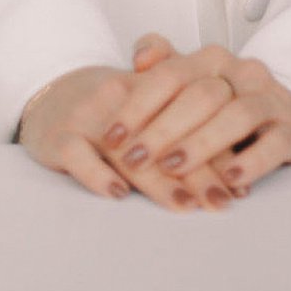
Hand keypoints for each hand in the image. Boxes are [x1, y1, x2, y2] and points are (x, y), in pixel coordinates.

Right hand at [15, 64, 244, 212]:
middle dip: (197, 170)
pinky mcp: (60, 135)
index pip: (188, 112)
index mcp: (147, 84)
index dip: (217, 149)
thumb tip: (235, 170)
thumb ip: (188, 128)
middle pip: (164, 133)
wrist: (52, 92)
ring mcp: (88, 114)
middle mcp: (120, 95)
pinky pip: (78, 155)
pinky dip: (99, 175)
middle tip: (220, 201)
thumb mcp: (149, 105)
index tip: (238, 184)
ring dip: (158, 181)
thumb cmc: (111, 108)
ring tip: (184, 205)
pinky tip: (119, 194)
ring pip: (127, 148)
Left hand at [116, 33, 290, 195]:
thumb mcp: (194, 86)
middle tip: (133, 160)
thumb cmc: (229, 106)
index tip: (112, 137)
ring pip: (238, 114)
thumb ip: (165, 67)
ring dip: (202, 143)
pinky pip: (275, 141)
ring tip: (173, 168)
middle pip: (201, 94)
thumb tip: (140, 56)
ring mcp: (272, 98)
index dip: (138, 105)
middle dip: (163, 128)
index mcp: (213, 60)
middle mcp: (243, 72)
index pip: (171, 74)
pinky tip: (230, 179)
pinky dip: (252, 160)